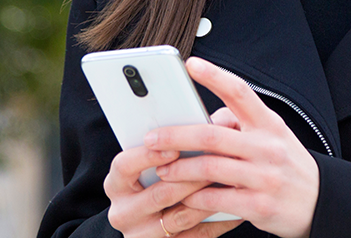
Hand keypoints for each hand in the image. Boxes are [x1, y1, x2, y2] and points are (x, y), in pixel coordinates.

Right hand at [103, 144, 243, 237]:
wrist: (149, 224)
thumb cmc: (154, 182)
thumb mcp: (149, 165)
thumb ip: (171, 143)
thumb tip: (208, 123)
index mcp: (117, 184)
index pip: (124, 166)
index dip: (147, 156)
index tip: (174, 146)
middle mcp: (124, 211)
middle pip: (159, 193)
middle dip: (191, 176)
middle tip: (218, 162)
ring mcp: (143, 234)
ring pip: (181, 217)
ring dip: (208, 199)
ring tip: (230, 183)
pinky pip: (196, 237)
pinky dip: (217, 221)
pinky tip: (234, 208)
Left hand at [145, 57, 319, 237]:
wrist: (320, 203)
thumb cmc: (286, 164)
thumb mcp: (272, 136)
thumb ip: (240, 123)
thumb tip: (203, 117)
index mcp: (269, 124)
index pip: (240, 92)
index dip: (215, 76)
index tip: (191, 64)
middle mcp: (268, 147)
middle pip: (213, 135)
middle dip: (176, 136)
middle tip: (152, 138)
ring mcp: (265, 177)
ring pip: (210, 168)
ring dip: (179, 170)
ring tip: (161, 170)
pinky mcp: (259, 206)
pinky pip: (217, 200)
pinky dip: (195, 198)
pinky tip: (183, 196)